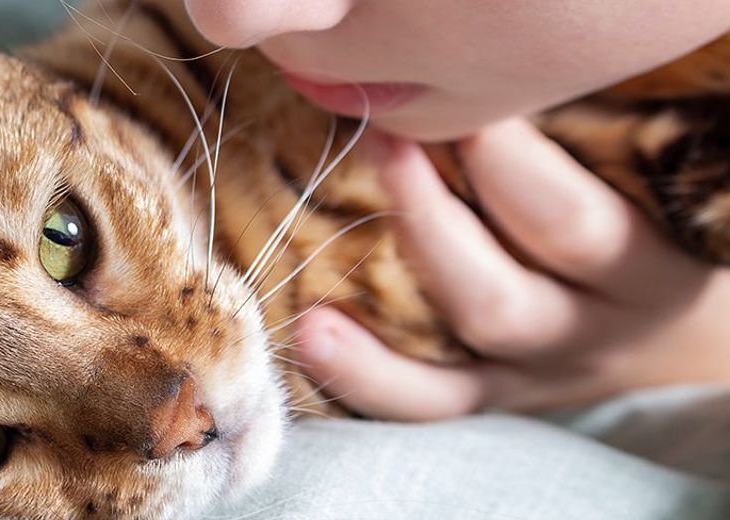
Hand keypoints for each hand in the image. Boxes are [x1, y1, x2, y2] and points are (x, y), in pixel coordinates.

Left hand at [294, 119, 729, 420]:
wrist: (677, 335)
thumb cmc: (641, 233)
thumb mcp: (632, 198)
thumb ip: (565, 161)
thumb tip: (454, 103)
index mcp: (641, 274)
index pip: (567, 222)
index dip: (501, 161)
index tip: (452, 106)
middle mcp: (588, 334)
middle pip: (498, 295)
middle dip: (427, 214)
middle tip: (382, 142)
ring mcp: (535, 375)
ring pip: (455, 362)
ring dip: (388, 300)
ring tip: (317, 252)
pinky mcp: (490, 399)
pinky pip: (426, 402)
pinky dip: (364, 375)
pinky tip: (310, 334)